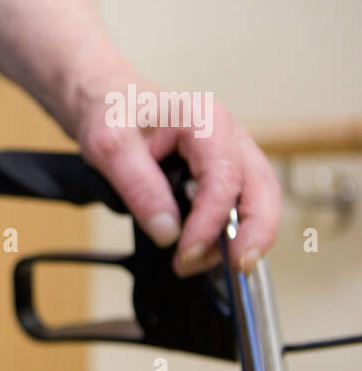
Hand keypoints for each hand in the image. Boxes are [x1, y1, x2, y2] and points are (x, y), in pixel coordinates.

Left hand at [71, 74, 280, 277]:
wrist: (108, 102)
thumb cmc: (112, 114)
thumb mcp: (110, 147)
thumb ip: (139, 187)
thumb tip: (168, 231)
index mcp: (205, 120)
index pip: (224, 179)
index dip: (210, 222)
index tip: (186, 252)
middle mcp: (228, 136)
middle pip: (262, 188)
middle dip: (254, 234)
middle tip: (234, 268)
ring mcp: (231, 154)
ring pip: (258, 199)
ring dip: (239, 237)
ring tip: (197, 262)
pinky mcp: (224, 172)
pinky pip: (240, 204)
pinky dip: (228, 231)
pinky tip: (204, 250)